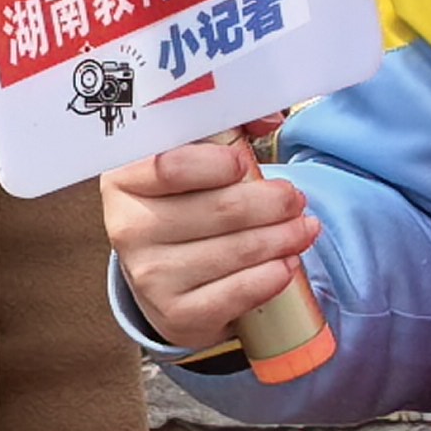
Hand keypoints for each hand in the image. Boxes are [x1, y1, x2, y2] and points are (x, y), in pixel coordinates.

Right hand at [101, 138, 316, 356]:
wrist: (166, 278)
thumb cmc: (184, 207)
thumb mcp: (192, 163)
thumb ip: (226, 131)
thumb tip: (269, 116)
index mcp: (125, 180)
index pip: (169, 166)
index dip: (215, 163)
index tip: (245, 162)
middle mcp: (127, 228)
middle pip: (217, 210)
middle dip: (270, 203)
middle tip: (296, 198)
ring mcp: (149, 275)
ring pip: (234, 251)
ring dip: (281, 238)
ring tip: (305, 229)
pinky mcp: (175, 314)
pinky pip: (235, 293)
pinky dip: (269, 278)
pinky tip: (286, 265)